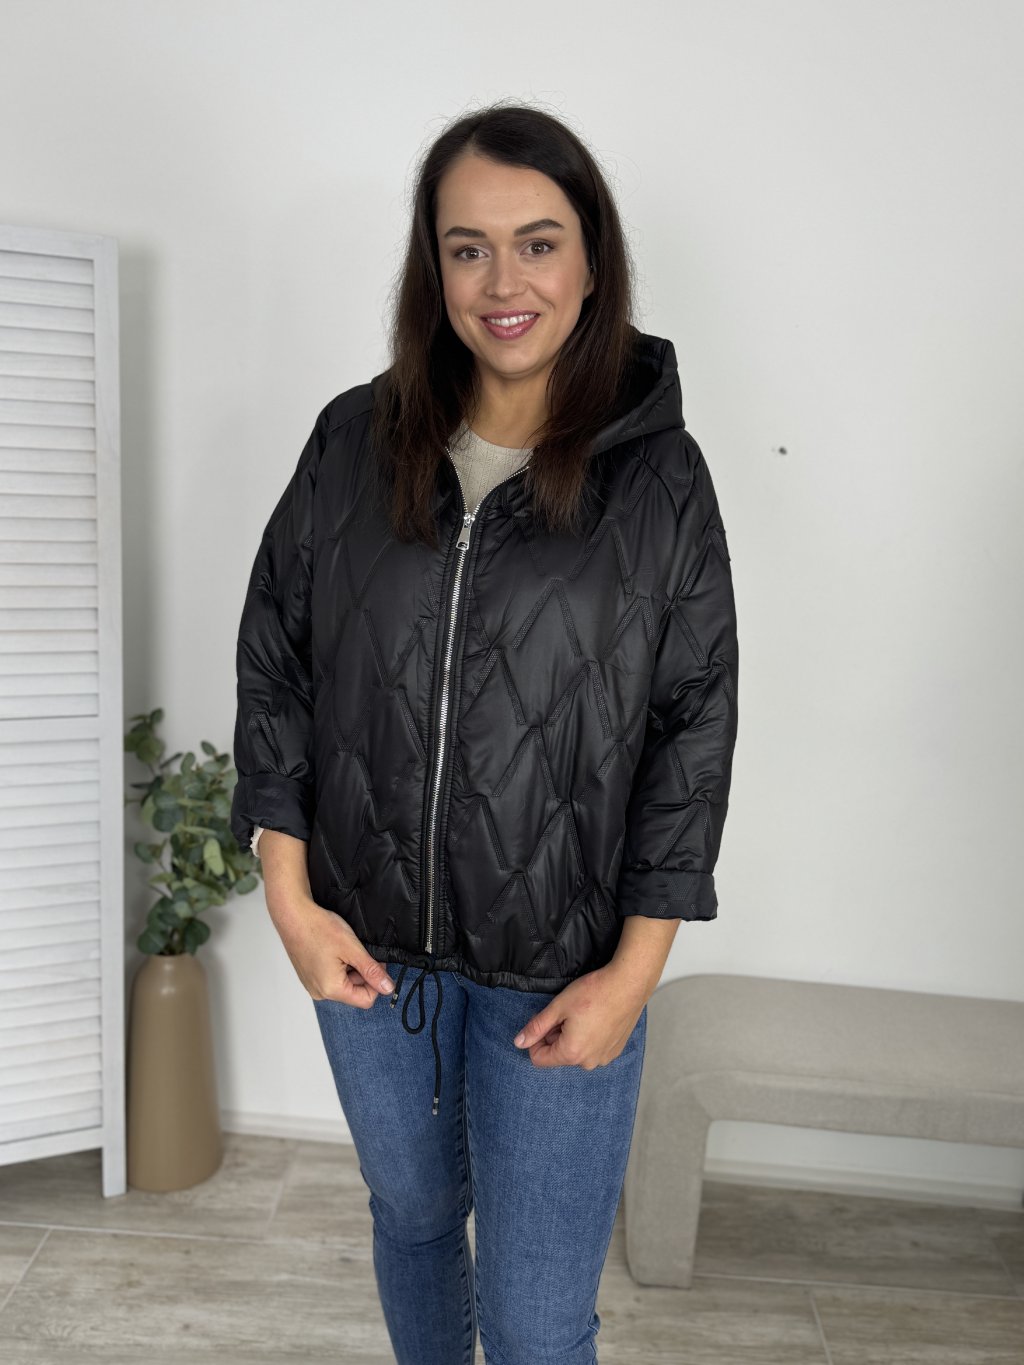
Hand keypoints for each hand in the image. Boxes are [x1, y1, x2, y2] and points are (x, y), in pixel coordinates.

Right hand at [268, 894, 394, 1008]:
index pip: (366, 1000)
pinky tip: (334, 949)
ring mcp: (312, 984)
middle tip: (359, 950)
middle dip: (362, 971)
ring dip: (350, 966)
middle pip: (354, 991)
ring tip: (343, 947)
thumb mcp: (352, 949)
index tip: (375, 961)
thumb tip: (388, 988)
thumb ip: (371, 971)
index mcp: (331, 989)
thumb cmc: (318, 929)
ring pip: (344, 982)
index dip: (376, 981)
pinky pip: (332, 976)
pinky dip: (339, 964)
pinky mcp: (309, 975)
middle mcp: (320, 992)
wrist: (293, 915)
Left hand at [512, 962, 648, 1068]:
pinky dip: (589, 1036)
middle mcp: (588, 1062)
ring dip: (573, 1035)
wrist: (628, 984)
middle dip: (555, 1035)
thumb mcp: (558, 1007)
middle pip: (558, 1054)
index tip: (545, 1020)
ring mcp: (604, 1058)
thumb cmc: (594, 993)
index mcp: (571, 1053)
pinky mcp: (615, 1050)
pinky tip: (596, 1017)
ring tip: (582, 1013)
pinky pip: (593, 1049)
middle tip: (565, 1012)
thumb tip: (519, 1042)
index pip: (539, 1059)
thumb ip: (536, 1027)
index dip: (535, 1039)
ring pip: (576, 1051)